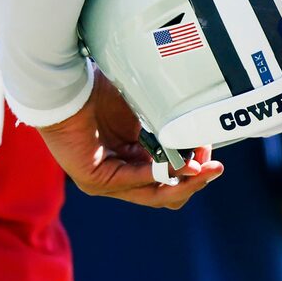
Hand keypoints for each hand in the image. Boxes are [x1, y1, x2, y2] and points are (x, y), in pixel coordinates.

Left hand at [39, 76, 220, 207]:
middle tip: (216, 168)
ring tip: (205, 170)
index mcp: (132, 159)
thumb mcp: (144, 111)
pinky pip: (135, 180)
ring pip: (154, 194)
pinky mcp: (93, 180)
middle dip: (194, 182)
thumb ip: (168, 126)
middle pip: (165, 194)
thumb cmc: (99, 90)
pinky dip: (160, 174)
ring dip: (183, 183)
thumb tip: (201, 128)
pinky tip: (181, 164)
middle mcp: (120, 175)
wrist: (66, 85)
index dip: (193, 170)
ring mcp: (106, 182)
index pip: (168, 178)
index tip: (211, 153)